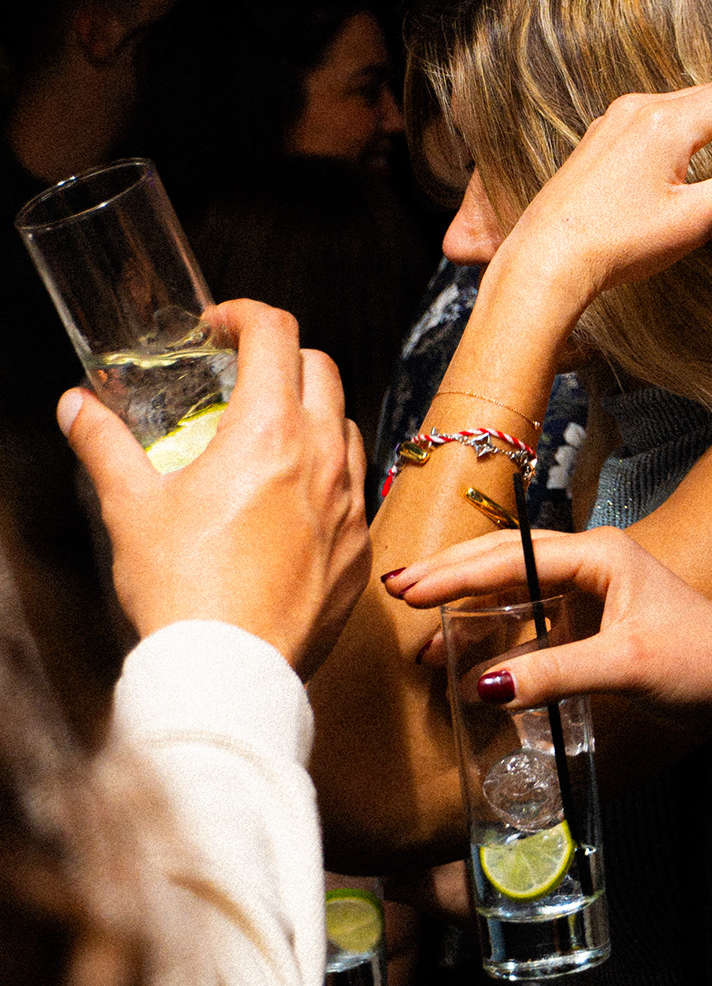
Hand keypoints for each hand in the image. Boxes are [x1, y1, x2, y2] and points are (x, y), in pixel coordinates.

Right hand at [60, 299, 371, 679]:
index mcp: (269, 432)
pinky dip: (326, 475)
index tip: (219, 328)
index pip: (276, 333)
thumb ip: (105, 444)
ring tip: (265, 438)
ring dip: (311, 414)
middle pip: (321, 368)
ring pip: (346, 425)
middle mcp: (323, 456)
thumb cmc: (182, 589)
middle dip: (281, 358)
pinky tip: (288, 500)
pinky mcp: (360, 545)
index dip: (245, 315)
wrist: (229, 671)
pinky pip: (355, 487)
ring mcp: (351, 502)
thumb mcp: (130, 507)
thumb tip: (76, 406)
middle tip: (239, 377)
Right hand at [384, 526, 711, 739]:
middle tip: (396, 592)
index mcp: (600, 554)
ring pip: (515, 590)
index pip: (513, 557)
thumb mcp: (625, 665)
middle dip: (451, 577)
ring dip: (470, 609)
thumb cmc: (699, 662)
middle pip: (506, 562)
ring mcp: (591, 593)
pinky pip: (532, 621)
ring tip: (421, 633)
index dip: (457, 574)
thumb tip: (480, 685)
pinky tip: (469, 658)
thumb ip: (553, 673)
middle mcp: (591, 563)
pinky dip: (498, 636)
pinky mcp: (592, 624)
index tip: (409, 589)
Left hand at [484, 76, 711, 330]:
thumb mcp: (693, 219)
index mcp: (668, 123)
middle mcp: (640, 110)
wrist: (546, 259)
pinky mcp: (601, 141)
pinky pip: (659, 114)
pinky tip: (698, 133)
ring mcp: (615, 122)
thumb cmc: (618, 243)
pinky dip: (693, 117)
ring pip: (685, 101)